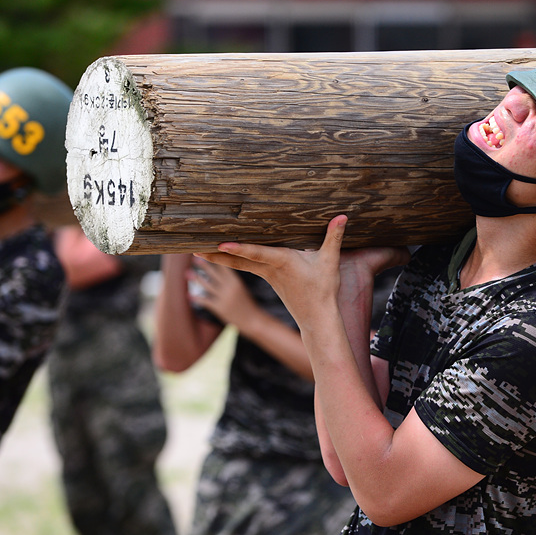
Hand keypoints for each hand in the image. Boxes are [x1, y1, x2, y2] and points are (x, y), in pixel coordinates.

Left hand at [187, 256, 256, 327]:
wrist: (253, 321)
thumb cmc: (248, 303)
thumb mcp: (241, 288)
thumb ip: (231, 279)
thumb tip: (219, 270)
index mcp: (236, 280)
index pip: (224, 264)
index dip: (214, 257)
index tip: (206, 250)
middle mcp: (230, 287)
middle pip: (213, 272)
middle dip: (203, 264)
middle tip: (193, 257)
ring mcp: (224, 297)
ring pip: (207, 285)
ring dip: (196, 278)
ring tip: (188, 273)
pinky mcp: (219, 308)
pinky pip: (204, 300)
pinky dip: (196, 297)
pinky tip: (189, 295)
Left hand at [196, 216, 350, 329]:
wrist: (317, 318)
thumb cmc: (323, 290)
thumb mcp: (330, 262)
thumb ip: (334, 237)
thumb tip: (342, 216)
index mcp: (282, 263)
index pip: (256, 254)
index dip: (239, 248)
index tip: (220, 244)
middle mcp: (269, 269)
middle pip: (237, 261)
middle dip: (215, 255)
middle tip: (192, 248)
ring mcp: (266, 276)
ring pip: (238, 265)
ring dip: (218, 258)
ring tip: (198, 250)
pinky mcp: (267, 279)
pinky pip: (245, 267)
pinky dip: (231, 260)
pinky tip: (222, 254)